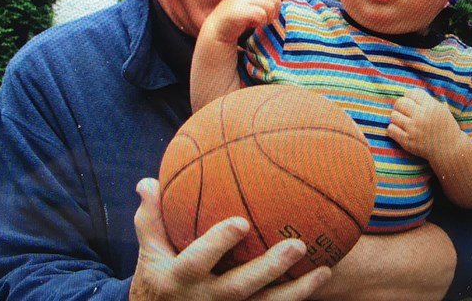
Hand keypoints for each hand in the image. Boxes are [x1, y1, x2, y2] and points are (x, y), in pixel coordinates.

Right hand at [130, 178, 330, 299]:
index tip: (241, 222)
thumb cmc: (158, 273)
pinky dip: (298, 298)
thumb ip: (150, 216)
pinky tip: (323, 276)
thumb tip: (147, 181)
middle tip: (297, 245)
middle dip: (269, 269)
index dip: (218, 244)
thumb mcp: (148, 249)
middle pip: (241, 288)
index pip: (198, 261)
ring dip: (297, 291)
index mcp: (180, 279)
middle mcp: (206, 300)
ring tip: (324, 269)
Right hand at [202, 0, 281, 45]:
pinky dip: (261, 21)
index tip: (270, 15)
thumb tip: (279, 2)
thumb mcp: (250, 2)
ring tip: (259, 23)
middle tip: (265, 20)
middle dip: (273, 12)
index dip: (276, 5)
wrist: (218, 27)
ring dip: (267, 18)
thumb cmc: (237, 17)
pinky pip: (261, 14)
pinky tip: (253, 25)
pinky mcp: (240, 10)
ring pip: (269, 7)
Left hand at [387, 89, 461, 161]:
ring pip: (393, 116)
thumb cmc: (443, 126)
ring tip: (404, 122)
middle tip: (406, 113)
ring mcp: (413, 129)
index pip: (411, 93)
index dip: (410, 97)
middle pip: (399, 103)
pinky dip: (393, 129)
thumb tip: (405, 94)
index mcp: (431, 107)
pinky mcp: (407, 141)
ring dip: (397, 118)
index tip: (413, 104)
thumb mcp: (440, 109)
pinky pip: (390, 129)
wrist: (450, 149)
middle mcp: (421, 117)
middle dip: (401, 107)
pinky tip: (400, 130)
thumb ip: (424, 100)